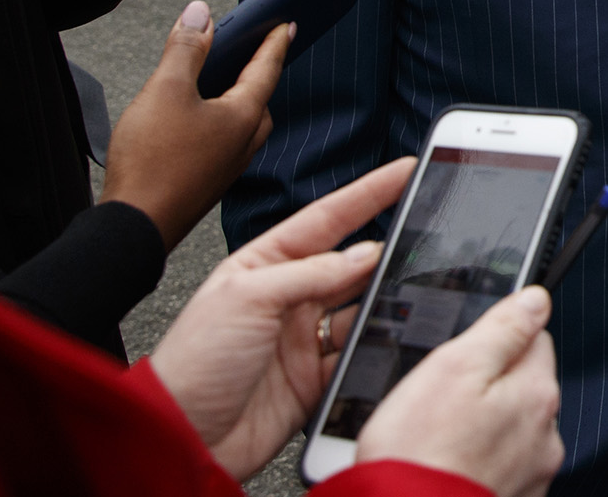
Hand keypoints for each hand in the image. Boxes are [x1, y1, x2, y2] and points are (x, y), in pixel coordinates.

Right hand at [98, 0, 287, 248]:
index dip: (274, 42)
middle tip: (253, 50)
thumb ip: (185, 48)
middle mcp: (243, 144)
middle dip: (257, 72)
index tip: (287, 25)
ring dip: (234, 99)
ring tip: (217, 81)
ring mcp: (226, 167)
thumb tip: (201, 14)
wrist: (133, 226)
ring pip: (240, 123)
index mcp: (243, 117)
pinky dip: (216, 122)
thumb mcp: (166, 89)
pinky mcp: (207, 183)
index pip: (266, 69)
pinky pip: (222, 142)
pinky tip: (191, 121)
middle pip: (257, 98)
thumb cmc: (152, 163)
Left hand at [146, 157, 415, 480]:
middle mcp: (287, 297)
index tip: (406, 171)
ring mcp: (304, 338)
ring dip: (383, 302)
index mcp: (264, 265)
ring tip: (407, 295)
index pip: (327, 219)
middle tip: (424, 238)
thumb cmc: (194, 362)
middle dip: (386, 251)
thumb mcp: (248, 298)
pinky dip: (375, 348)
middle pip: (350, 264)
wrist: (183, 435)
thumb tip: (366, 253)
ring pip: (361, 309)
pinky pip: (358, 355)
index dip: (368, 194)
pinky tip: (387, 339)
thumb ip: (312, 272)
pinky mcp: (315, 379)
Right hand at [356, 286, 564, 496]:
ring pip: (512, 426)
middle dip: (490, 386)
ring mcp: (532, 470)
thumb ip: (502, 328)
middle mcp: (546, 433)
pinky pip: (502, 464)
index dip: (495, 341)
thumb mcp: (453, 366)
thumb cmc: (420, 450)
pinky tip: (451, 464)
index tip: (465, 357)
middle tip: (444, 401)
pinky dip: (481, 461)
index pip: (535, 340)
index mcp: (536, 391)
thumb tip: (535, 299)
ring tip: (443, 437)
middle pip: (523, 385)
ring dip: (486, 426)